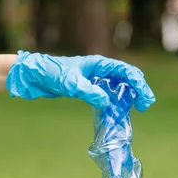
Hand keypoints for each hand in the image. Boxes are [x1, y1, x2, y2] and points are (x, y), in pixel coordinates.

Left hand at [6, 51, 154, 110]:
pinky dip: (114, 104)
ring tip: (136, 110)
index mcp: (100, 64)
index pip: (127, 72)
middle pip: (127, 78)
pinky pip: (107, 96)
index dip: (139, 85)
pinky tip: (117, 113)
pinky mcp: (88, 89)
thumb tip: (106, 102)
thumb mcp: (70, 83)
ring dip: (128, 98)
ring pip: (119, 88)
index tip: (144, 100)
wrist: (33, 75)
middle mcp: (100, 70)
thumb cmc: (50, 73)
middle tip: (145, 106)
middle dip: (138, 91)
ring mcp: (95, 79)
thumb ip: (88, 91)